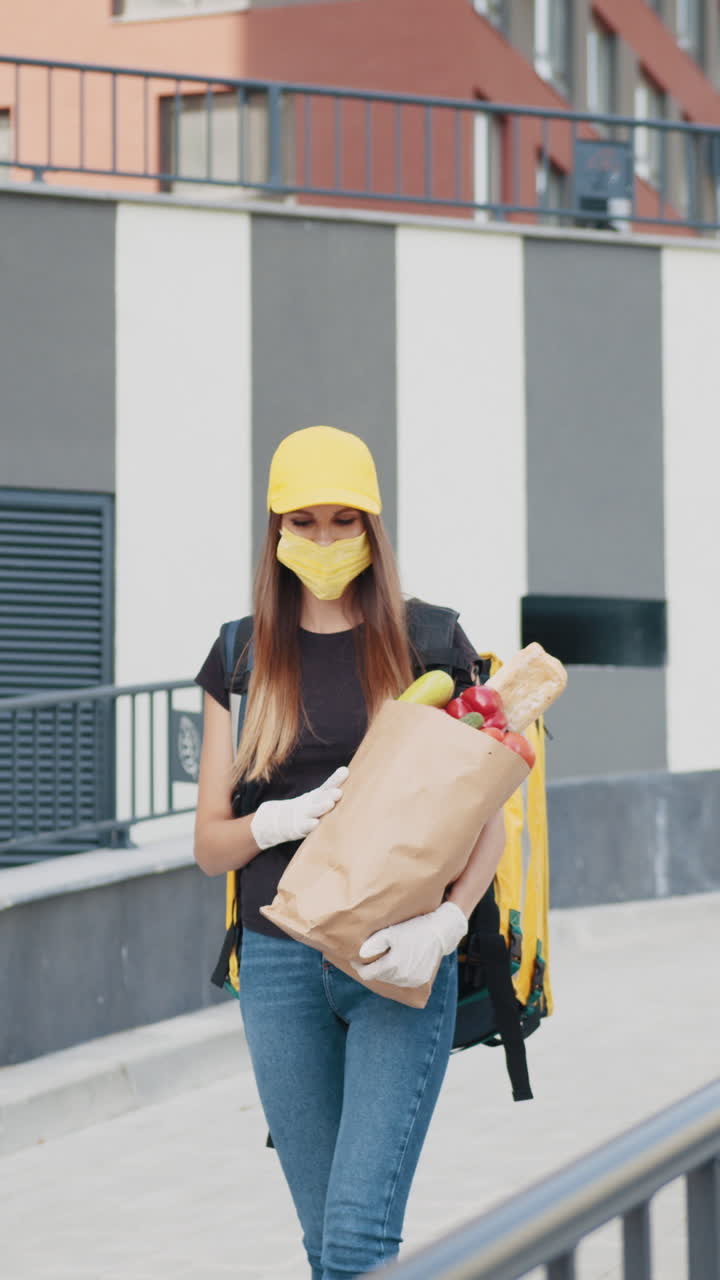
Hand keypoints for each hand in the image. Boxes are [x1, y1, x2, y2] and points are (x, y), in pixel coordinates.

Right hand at [250, 767, 348, 850]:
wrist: (277, 820)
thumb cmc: (305, 809)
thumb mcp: (317, 798)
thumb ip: (331, 788)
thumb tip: (346, 771)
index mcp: (316, 795)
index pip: (328, 785)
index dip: (336, 779)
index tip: (345, 771)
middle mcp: (311, 803)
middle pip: (321, 797)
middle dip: (330, 794)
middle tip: (339, 791)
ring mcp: (304, 814)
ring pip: (314, 810)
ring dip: (321, 807)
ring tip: (329, 804)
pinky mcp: (298, 828)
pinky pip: (305, 826)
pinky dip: (310, 825)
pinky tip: (315, 823)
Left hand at [351, 901, 467, 988]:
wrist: (438, 933)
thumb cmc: (412, 929)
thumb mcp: (391, 932)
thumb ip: (374, 944)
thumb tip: (360, 954)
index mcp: (393, 965)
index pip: (367, 974)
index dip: (360, 966)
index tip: (356, 958)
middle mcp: (403, 977)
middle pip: (378, 977)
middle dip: (373, 967)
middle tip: (372, 955)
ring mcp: (413, 981)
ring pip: (390, 980)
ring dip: (386, 971)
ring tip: (387, 957)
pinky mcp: (420, 981)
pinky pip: (403, 981)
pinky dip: (398, 974)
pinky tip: (399, 962)